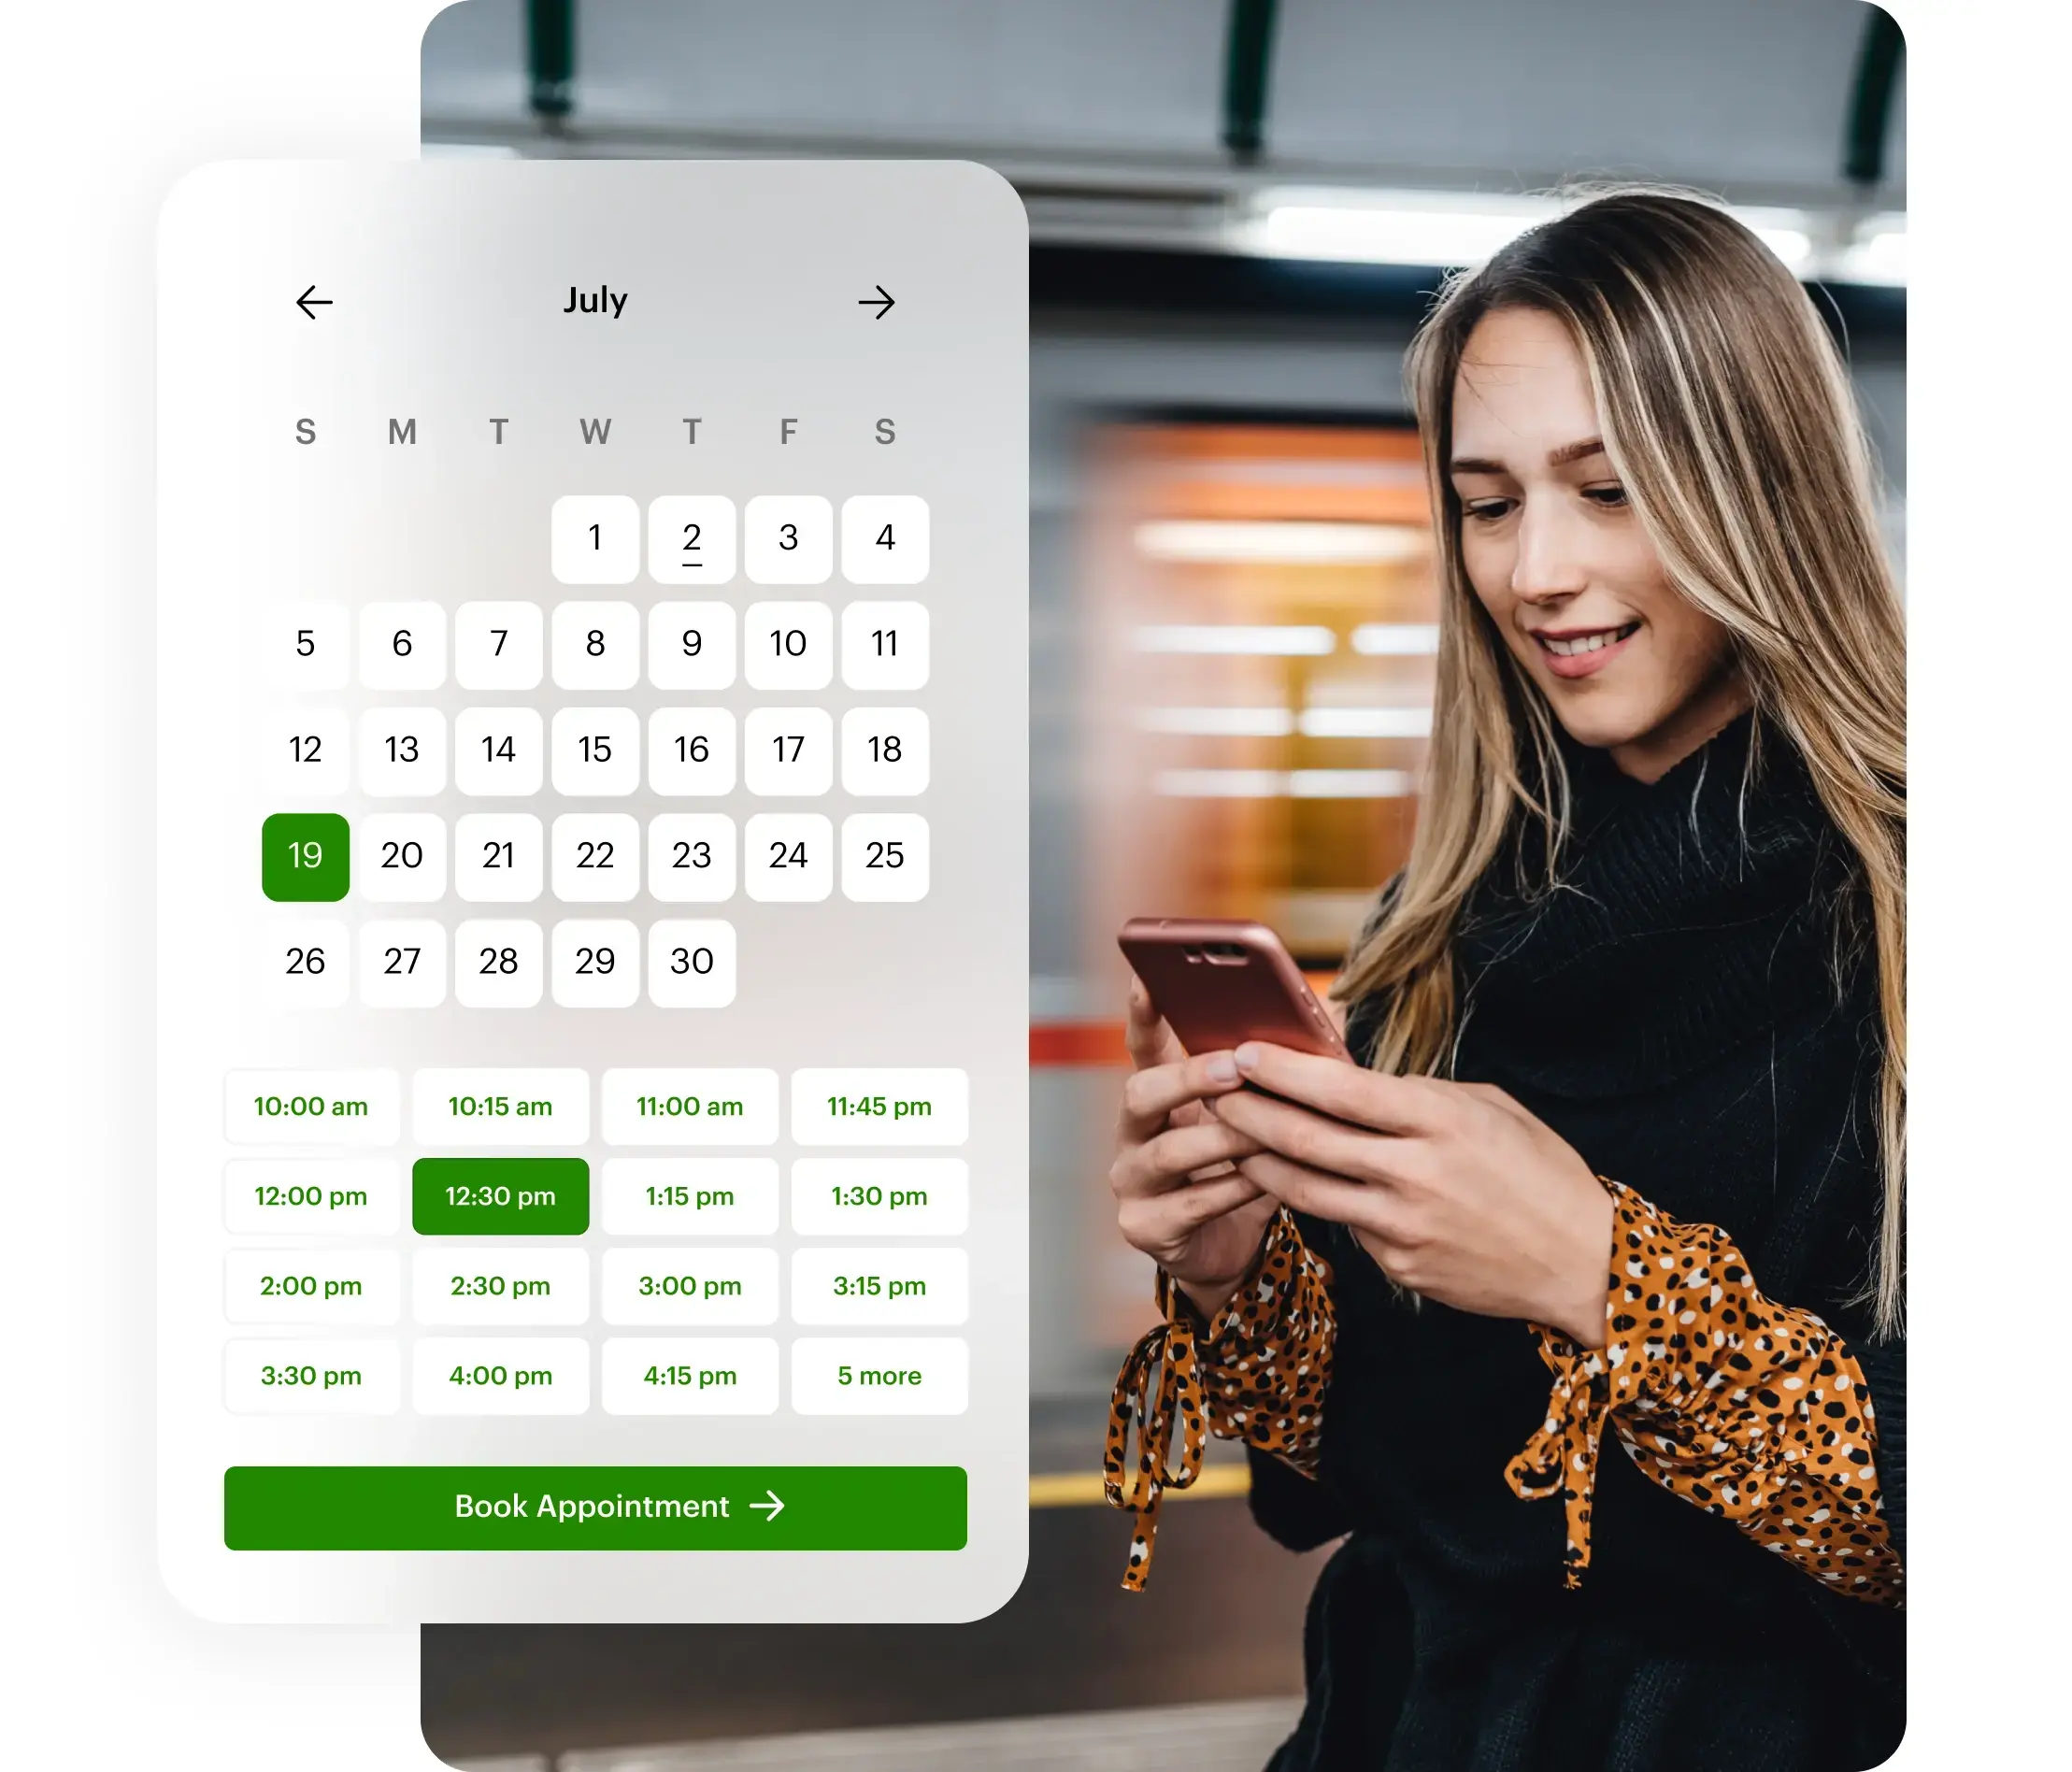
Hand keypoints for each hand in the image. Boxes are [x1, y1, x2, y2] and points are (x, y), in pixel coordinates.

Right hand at [1108, 980, 1280, 1319]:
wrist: (1237, 1250)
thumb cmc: (1248, 1165)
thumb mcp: (1263, 1113)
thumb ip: (1282, 1066)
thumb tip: (1328, 1011)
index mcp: (1160, 1093)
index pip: (1142, 1044)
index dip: (1143, 1011)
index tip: (1149, 977)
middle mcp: (1134, 1132)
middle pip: (1140, 1092)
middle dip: (1187, 1077)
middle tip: (1233, 1067)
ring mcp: (1133, 1180)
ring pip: (1166, 1151)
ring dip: (1221, 1138)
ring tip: (1266, 1130)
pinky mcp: (1144, 1225)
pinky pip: (1187, 1204)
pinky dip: (1229, 1190)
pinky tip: (1262, 1180)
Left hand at [1208, 1043, 1613, 1346]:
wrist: (1585, 1262)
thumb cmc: (1540, 1171)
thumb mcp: (1488, 1108)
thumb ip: (1417, 1092)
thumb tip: (1350, 1077)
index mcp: (1439, 1121)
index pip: (1340, 1090)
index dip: (1281, 1070)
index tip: (1242, 1053)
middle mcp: (1415, 1174)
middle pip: (1306, 1140)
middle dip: (1248, 1112)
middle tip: (1211, 1090)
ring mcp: (1403, 1226)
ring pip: (1306, 1189)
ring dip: (1258, 1161)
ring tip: (1230, 1136)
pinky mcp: (1399, 1265)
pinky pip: (1345, 1226)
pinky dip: (1320, 1201)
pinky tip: (1302, 1183)